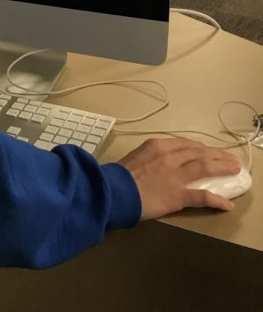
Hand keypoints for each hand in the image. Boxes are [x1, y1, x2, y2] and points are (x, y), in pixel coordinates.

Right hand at [118, 137, 241, 217]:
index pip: (186, 144)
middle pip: (199, 152)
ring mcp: (175, 175)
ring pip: (204, 167)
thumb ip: (152, 156)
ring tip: (234, 170)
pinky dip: (216, 200)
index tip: (209, 151)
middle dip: (217, 154)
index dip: (201, 147)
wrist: (114, 191)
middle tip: (230, 158)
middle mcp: (169, 156)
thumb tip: (161, 162)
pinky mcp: (177, 195)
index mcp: (158, 145)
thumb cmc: (119, 175)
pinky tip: (227, 205)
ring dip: (222, 168)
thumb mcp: (136, 156)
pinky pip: (201, 196)